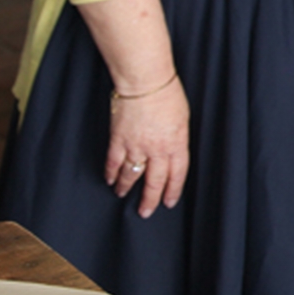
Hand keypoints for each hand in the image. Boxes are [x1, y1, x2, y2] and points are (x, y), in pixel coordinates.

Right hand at [105, 76, 189, 217]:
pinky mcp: (118, 141)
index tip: (169, 202)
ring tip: (123, 196)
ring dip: (127, 188)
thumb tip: (173, 152)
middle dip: (150, 199)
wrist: (145, 83)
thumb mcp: (183, 119)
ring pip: (132, 175)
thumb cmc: (168, 95)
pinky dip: (112, 174)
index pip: (177, 174)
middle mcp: (157, 149)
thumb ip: (177, 138)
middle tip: (146, 212)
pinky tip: (110, 181)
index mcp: (177, 143)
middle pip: (155, 181)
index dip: (173, 190)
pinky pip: (114, 163)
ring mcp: (136, 147)